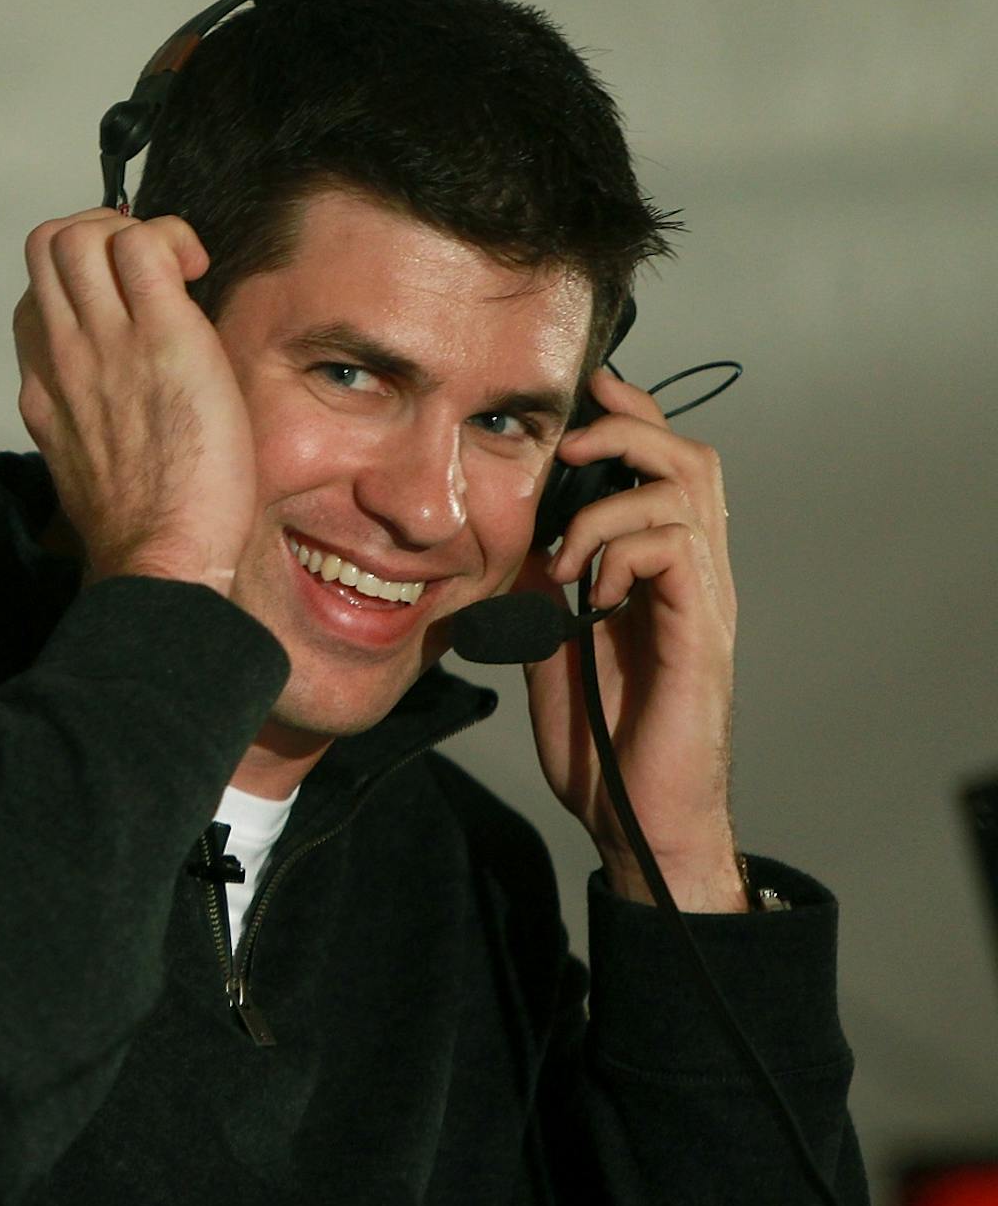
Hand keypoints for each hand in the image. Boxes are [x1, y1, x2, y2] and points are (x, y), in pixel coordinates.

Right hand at [13, 210, 255, 597]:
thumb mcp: (92, 457)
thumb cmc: (145, 523)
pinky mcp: (161, 335)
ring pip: (81, 232)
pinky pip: (144, 244)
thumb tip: (133, 374)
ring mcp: (105, 341)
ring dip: (134, 230)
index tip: (126, 306)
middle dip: (99, 233)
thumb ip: (95, 405)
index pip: (38, 296)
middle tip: (149, 268)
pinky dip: (172, 237)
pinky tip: (198, 271)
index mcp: (44, 384)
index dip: (84, 283)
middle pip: (46, 244)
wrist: (159, 556)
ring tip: (175, 268)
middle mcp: (61, 353)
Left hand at [518, 369, 745, 910]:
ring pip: (689, 490)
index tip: (583, 388)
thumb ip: (536, 582)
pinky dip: (622, 550)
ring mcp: (703, 601)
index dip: (627, 415)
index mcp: (657, 568)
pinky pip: (678, 550)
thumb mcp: (546, 638)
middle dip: (629, 428)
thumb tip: (501, 530)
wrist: (634, 817)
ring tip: (563, 547)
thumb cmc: (600, 737)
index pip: (659, 463)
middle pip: (692, 456)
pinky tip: (587, 589)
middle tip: (569, 446)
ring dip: (613, 499)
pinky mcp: (702, 633)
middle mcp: (693, 573)